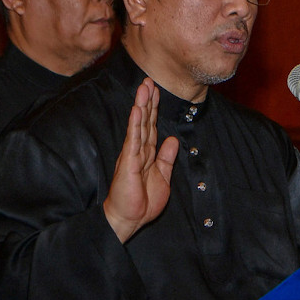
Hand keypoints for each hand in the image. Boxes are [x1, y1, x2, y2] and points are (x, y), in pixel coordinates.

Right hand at [103, 78, 179, 242]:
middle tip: (149, 80)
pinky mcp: (127, 161)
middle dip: (148, 101)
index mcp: (146, 154)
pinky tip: (137, 111)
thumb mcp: (162, 177)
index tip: (156, 92)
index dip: (154, 109)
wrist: (129, 219)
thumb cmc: (142, 202)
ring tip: (143, 88)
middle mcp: (138, 151)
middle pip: (145, 121)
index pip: (151, 127)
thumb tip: (172, 141)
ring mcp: (132, 154)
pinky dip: (135, 124)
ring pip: (138, 125)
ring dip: (141, 106)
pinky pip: (133, 139)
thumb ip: (166, 158)